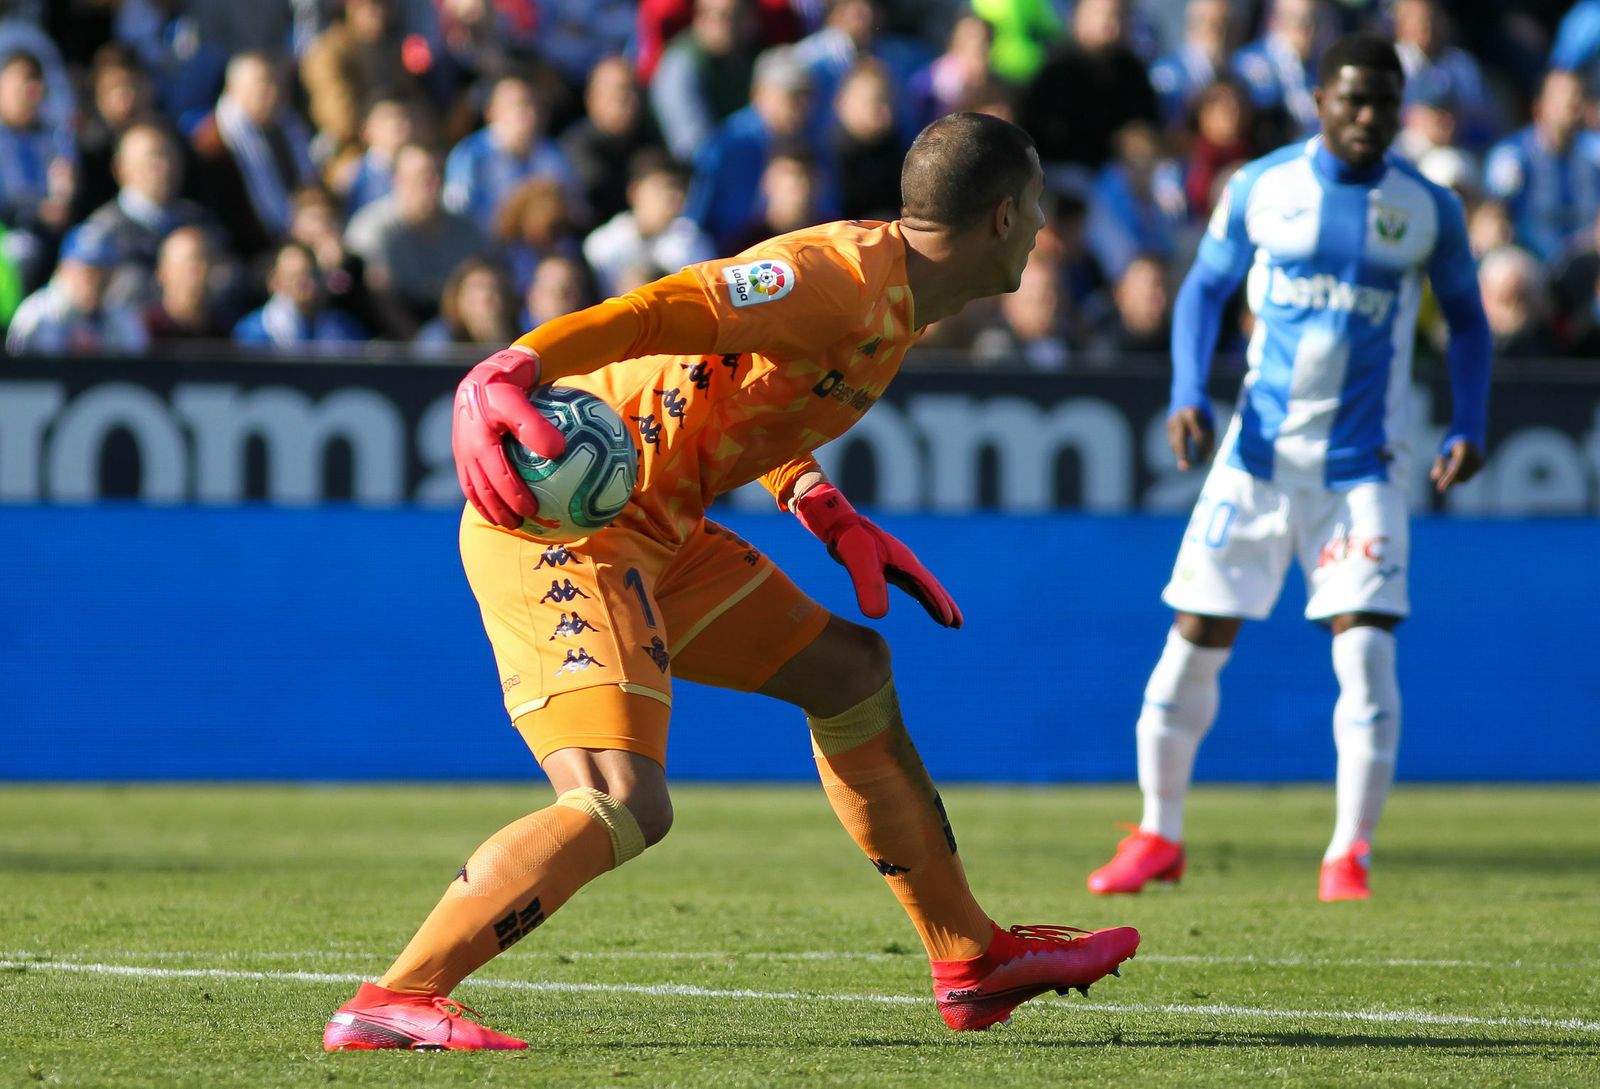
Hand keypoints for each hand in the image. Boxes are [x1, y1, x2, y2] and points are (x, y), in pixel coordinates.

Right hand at [451, 347, 565, 528]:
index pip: (498, 477)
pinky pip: (473, 481)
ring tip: (511, 523)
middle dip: (501, 512)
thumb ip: (536, 427)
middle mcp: (466, 450)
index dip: (514, 497)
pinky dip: (486, 497)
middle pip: (484, 491)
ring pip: (475, 489)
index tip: (534, 511)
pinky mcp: (462, 453)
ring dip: (491, 509)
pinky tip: (503, 505)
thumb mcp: (520, 401)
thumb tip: (559, 451)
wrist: (486, 375)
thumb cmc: (508, 387)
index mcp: (479, 442)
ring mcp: (461, 453)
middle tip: (523, 525)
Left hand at [793, 483, 961, 627]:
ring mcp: (899, 563)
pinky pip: (911, 584)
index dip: (939, 604)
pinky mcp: (889, 566)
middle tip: (959, 625)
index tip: (951, 622)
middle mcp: (906, 562)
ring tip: (948, 621)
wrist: (839, 524)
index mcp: (905, 561)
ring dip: (936, 602)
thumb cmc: (849, 540)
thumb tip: (878, 617)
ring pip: (924, 586)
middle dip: (946, 605)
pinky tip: (924, 601)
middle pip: (932, 586)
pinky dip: (922, 595)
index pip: (927, 586)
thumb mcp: (858, 563)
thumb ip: (868, 586)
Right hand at [1167, 405, 1213, 470]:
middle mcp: (1178, 419)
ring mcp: (1171, 422)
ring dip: (1180, 454)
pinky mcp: (1168, 426)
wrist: (1186, 392)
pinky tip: (1183, 456)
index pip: (1196, 432)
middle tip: (1185, 468)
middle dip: (1182, 455)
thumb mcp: (1209, 420)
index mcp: (1190, 414)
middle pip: (1179, 440)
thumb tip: (1209, 457)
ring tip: (1185, 466)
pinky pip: (1174, 440)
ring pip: (1174, 442)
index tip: (1207, 451)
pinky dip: (1179, 448)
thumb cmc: (1203, 409)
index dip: (1202, 442)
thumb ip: (1210, 437)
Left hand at [1430, 438, 1484, 492]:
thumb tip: (1434, 478)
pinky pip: (1467, 475)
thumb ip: (1439, 463)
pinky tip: (1454, 465)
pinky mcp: (1481, 464)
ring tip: (1446, 462)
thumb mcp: (1443, 449)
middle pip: (1459, 476)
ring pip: (1463, 478)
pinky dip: (1459, 474)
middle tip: (1437, 473)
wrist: (1471, 431)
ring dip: (1453, 477)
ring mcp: (1479, 461)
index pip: (1455, 470)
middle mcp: (1475, 456)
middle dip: (1447, 478)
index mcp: (1464, 450)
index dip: (1447, 480)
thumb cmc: (1453, 439)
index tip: (1439, 489)